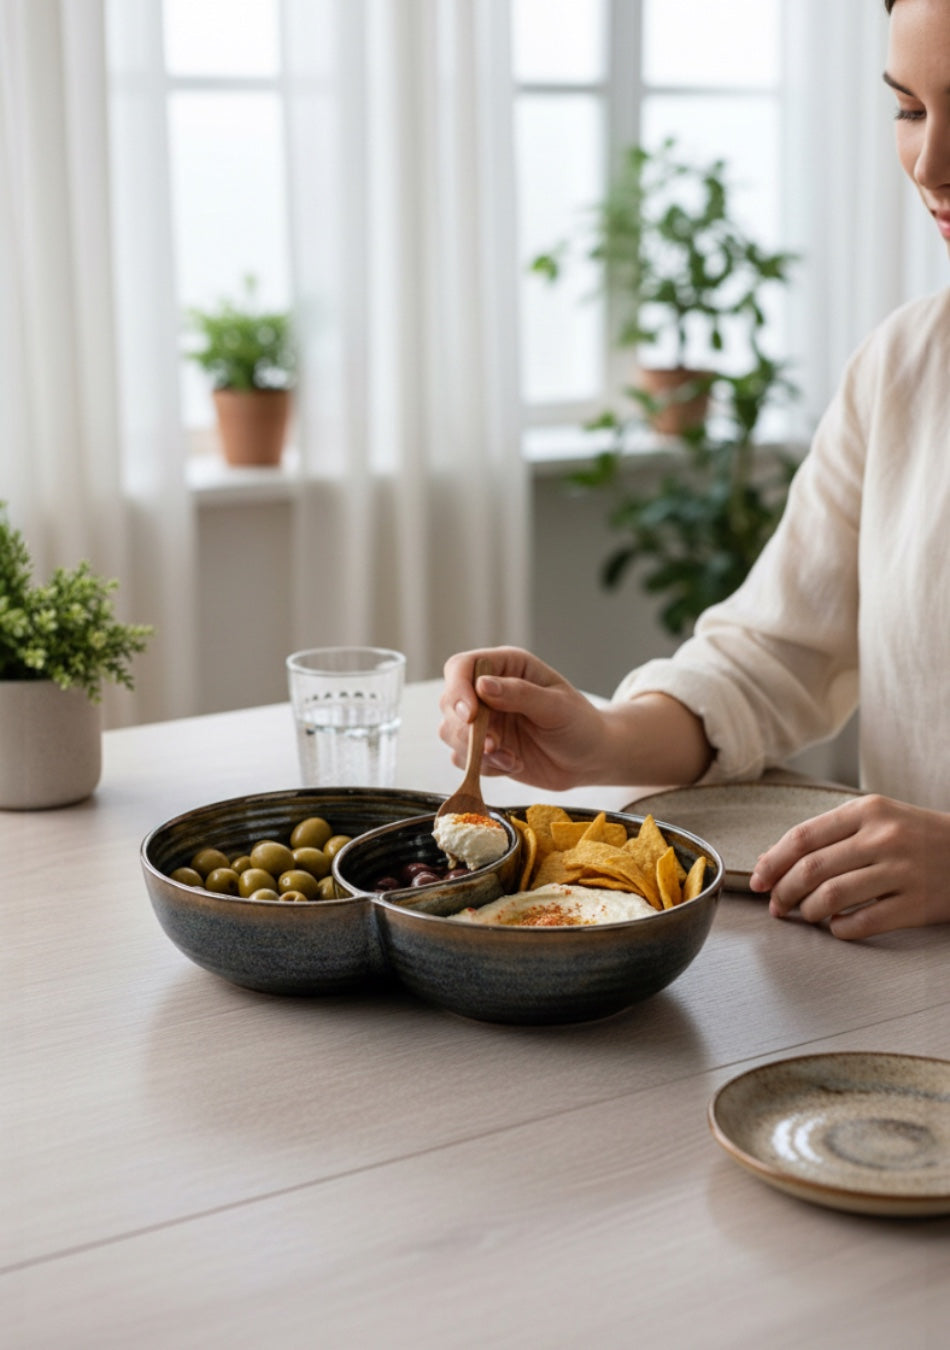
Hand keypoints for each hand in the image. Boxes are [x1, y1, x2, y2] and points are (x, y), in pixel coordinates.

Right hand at [438, 647, 605, 789]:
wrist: (590, 759)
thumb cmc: (580, 724)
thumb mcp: (557, 706)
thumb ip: (520, 694)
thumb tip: (482, 685)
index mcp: (506, 667)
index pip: (462, 667)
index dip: (458, 688)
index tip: (471, 715)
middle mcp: (488, 691)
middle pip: (450, 702)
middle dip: (466, 728)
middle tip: (494, 745)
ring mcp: (484, 721)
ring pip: (450, 732)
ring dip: (476, 751)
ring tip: (511, 758)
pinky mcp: (483, 748)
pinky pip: (463, 758)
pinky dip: (484, 766)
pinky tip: (513, 764)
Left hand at [749, 793, 949, 938]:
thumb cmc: (915, 836)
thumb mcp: (874, 821)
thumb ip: (824, 836)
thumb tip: (767, 860)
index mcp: (868, 811)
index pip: (803, 837)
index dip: (772, 862)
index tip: (757, 881)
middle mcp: (884, 837)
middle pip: (811, 868)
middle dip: (783, 892)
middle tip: (777, 906)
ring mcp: (903, 871)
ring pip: (831, 897)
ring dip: (808, 912)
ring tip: (807, 915)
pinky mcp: (918, 904)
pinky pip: (863, 924)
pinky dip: (840, 929)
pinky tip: (837, 926)